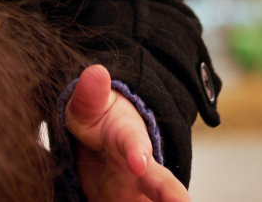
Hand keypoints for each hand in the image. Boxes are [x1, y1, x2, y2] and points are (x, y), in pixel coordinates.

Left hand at [62, 63, 189, 201]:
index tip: (138, 160)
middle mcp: (142, 175)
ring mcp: (137, 195)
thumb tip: (94, 72)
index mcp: (130, 141)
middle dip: (172, 196)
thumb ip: (90, 94)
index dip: (136, 152)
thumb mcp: (89, 106)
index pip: (133, 144)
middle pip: (161, 187)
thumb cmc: (99, 121)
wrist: (105, 143)